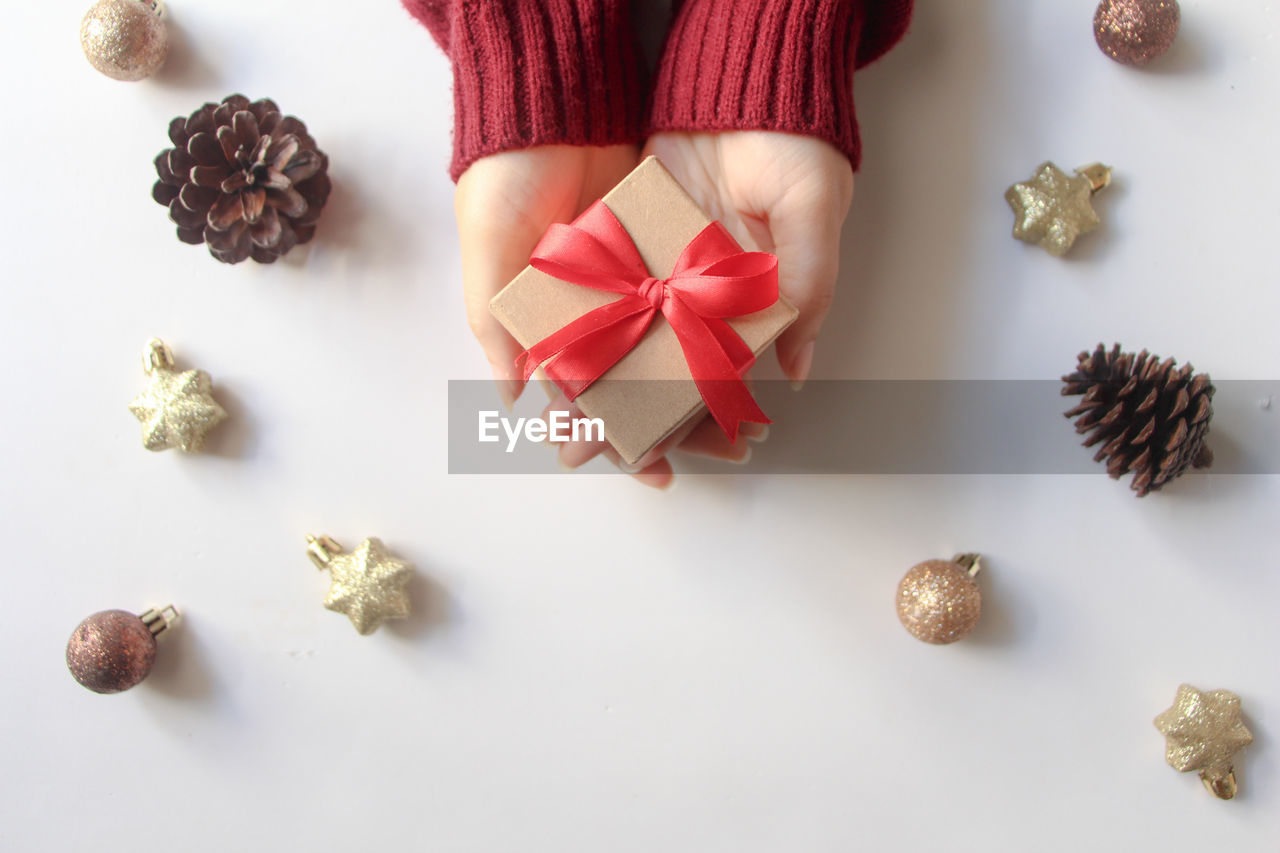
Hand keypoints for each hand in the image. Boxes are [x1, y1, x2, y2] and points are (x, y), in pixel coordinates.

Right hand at [456, 143, 763, 488]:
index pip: (583, 400)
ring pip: (672, 351)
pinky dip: (716, 330)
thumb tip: (515, 397)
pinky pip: (694, 300)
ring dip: (703, 389)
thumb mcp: (489, 251)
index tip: (655, 470)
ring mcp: (630, 283)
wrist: (551, 99)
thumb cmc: (504, 178)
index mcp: (545, 325)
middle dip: (675, 426)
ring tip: (743, 423)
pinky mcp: (662, 249)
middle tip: (720, 455)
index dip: (615, 438)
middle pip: (637, 387)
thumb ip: (497, 326)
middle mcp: (592, 312)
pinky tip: (748, 360)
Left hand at [548, 131, 853, 482]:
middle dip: (638, 422)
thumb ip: (809, 284)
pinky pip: (601, 294)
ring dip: (599, 389)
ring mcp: (664, 269)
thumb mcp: (813, 207)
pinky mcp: (628, 238)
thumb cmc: (793, 141)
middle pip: (668, 374)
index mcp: (752, 301)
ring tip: (568, 432)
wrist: (741, 73)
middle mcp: (703, 295)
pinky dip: (580, 330)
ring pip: (628, 344)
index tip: (679, 458)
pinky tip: (553, 367)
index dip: (707, 421)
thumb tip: (799, 367)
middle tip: (600, 460)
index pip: (726, 377)